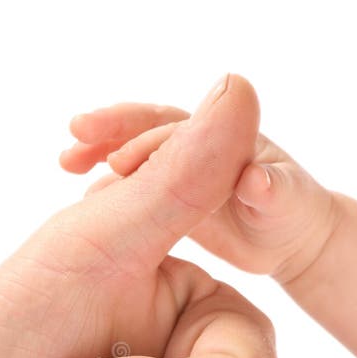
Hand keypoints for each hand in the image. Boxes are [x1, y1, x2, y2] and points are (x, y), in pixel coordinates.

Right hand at [60, 95, 338, 282]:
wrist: (287, 232)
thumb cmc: (290, 215)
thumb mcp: (286, 206)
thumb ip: (273, 191)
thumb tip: (257, 180)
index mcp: (228, 136)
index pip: (182, 130)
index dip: (150, 142)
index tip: (118, 162)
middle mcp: (200, 141)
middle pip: (149, 124)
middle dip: (113, 127)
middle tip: (76, 134)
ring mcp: (181, 162)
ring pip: (133, 145)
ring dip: (99, 146)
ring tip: (66, 160)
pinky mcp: (168, 186)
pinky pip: (130, 174)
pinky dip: (105, 176)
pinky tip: (79, 189)